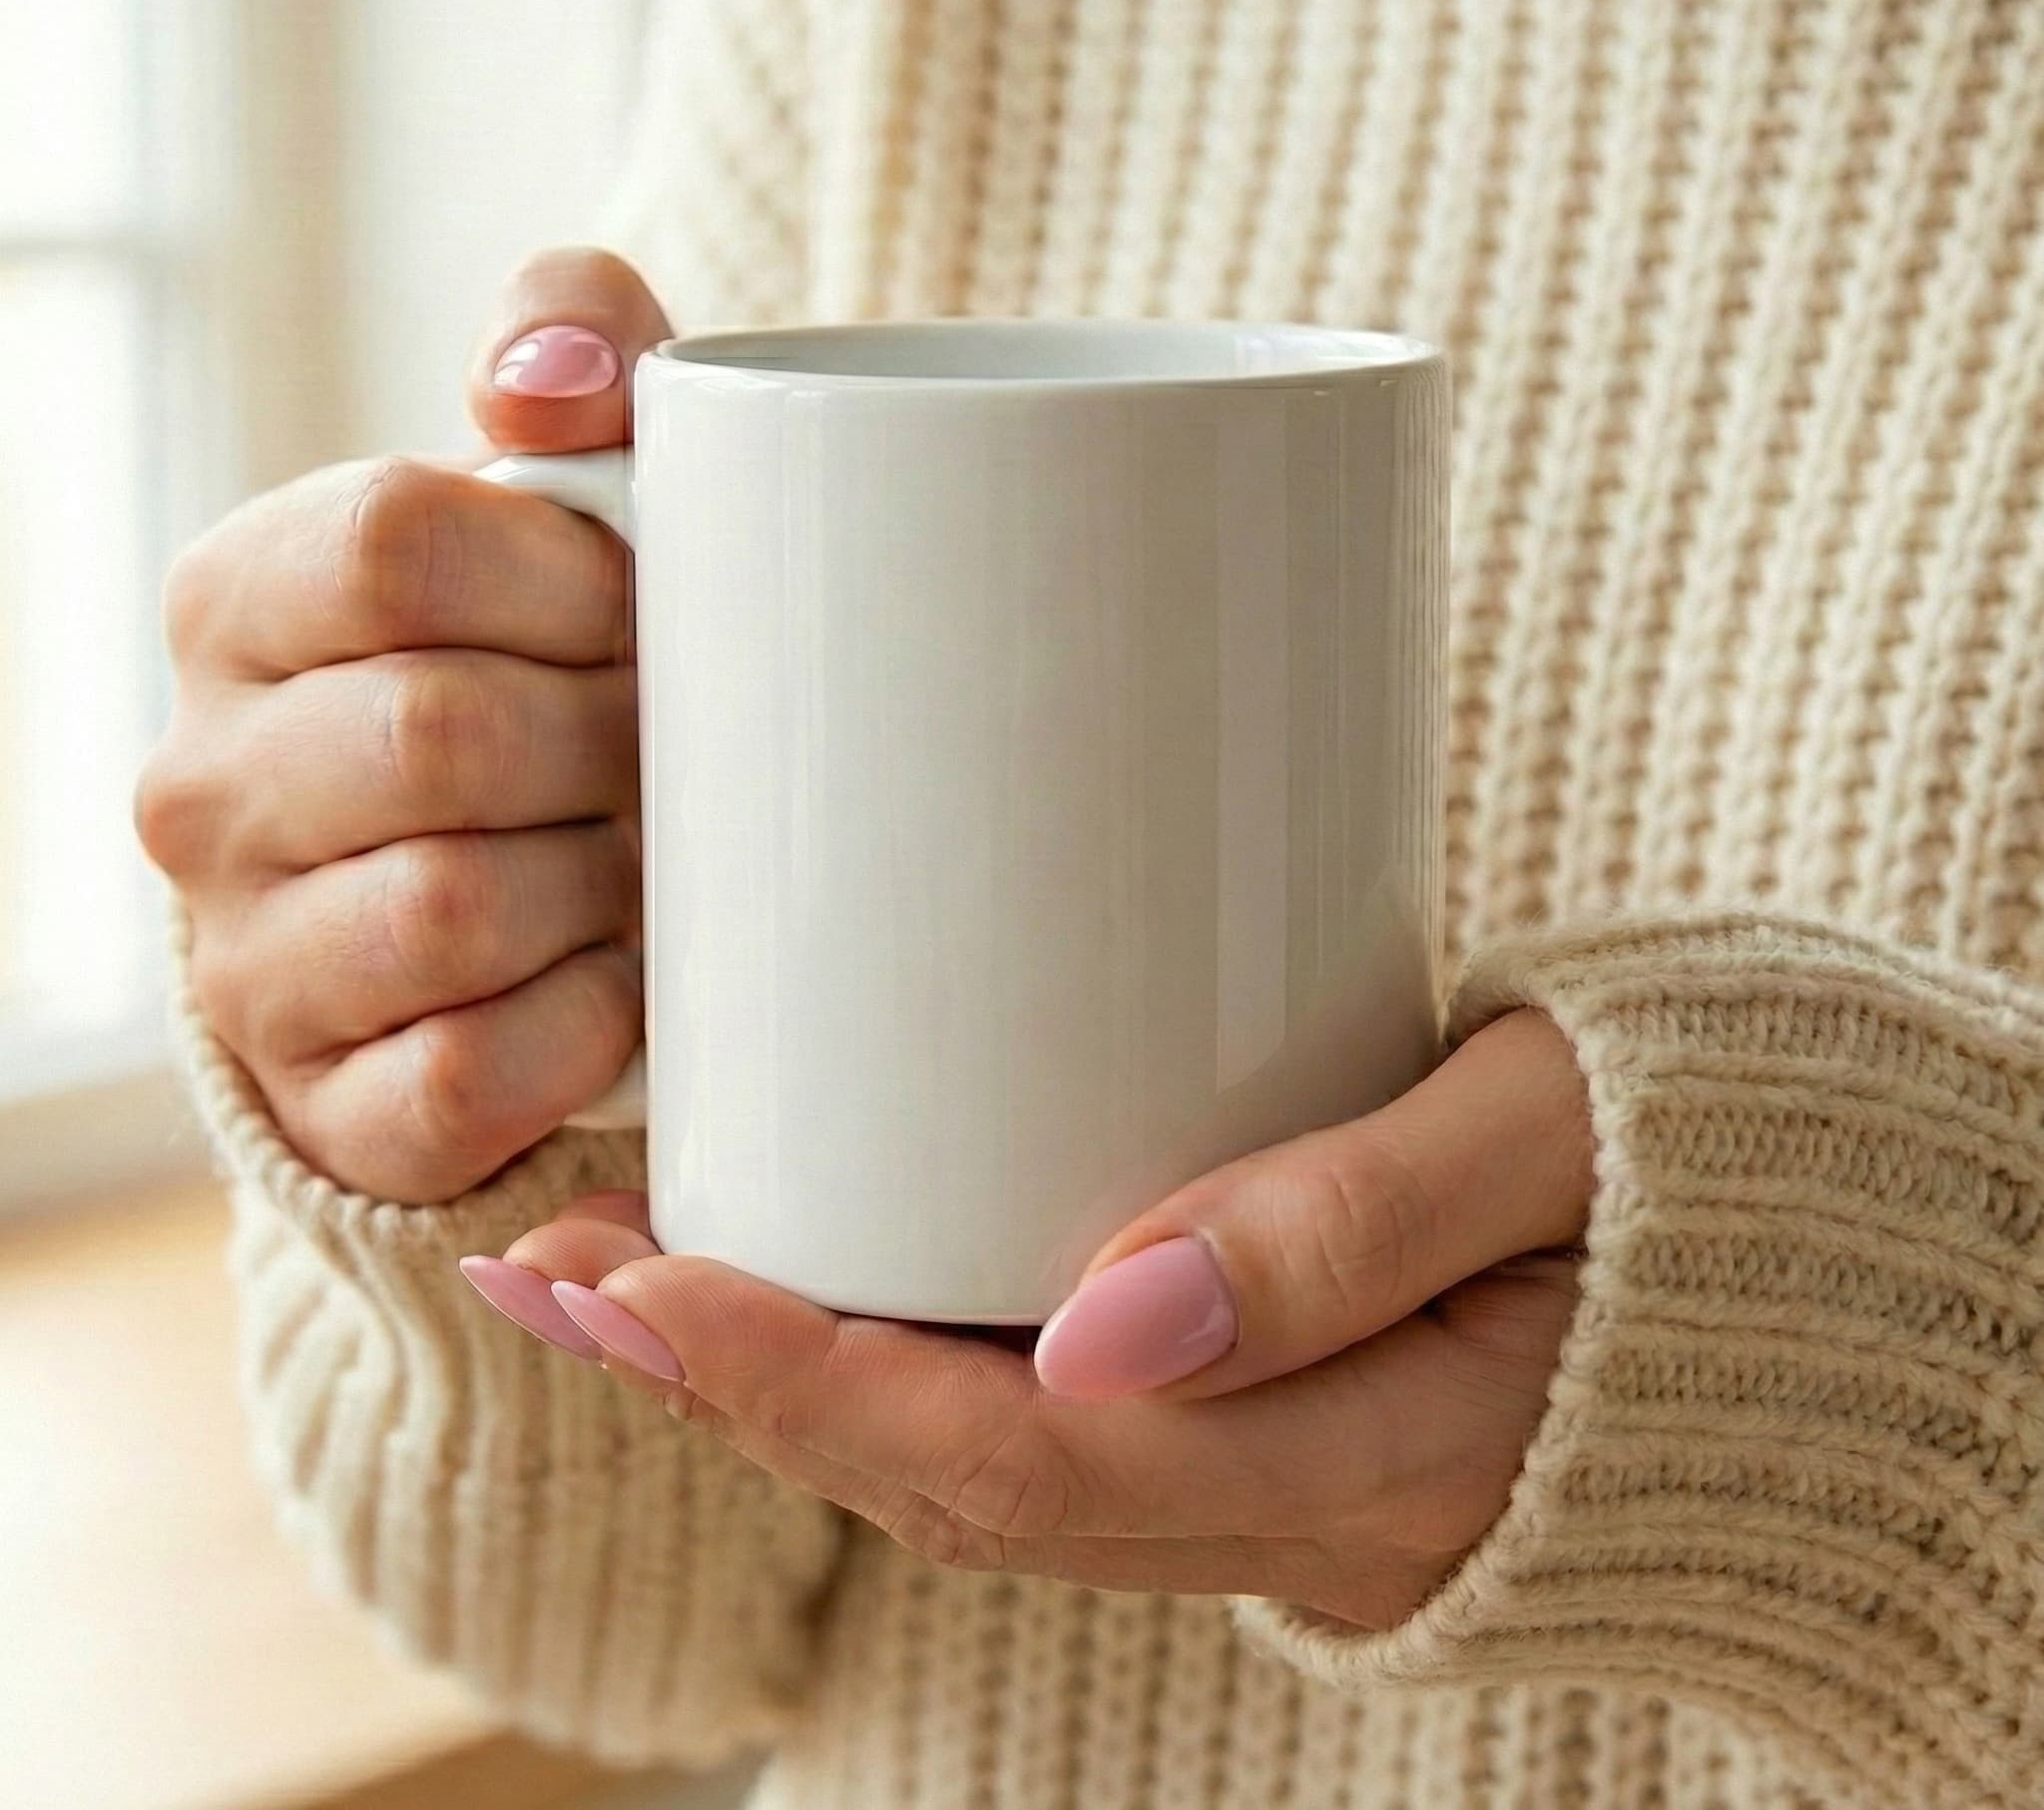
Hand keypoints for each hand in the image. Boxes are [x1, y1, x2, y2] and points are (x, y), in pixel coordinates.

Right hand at [137, 248, 667, 1200]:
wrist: (533, 892)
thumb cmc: (563, 659)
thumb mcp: (574, 478)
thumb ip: (573, 344)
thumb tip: (549, 378)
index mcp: (241, 599)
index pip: (391, 542)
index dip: (567, 578)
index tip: (637, 612)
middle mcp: (204, 781)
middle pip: (438, 731)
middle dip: (602, 738)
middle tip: (662, 747)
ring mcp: (249, 958)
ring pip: (449, 908)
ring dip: (599, 880)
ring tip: (638, 855)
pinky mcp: (332, 1104)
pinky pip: (473, 1073)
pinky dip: (588, 1026)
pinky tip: (619, 978)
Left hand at [471, 1010, 1592, 1625]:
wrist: (1785, 1264)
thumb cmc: (1679, 1170)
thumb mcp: (1550, 1151)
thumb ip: (1355, 1223)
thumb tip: (1107, 1318)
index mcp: (1366, 1455)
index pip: (1028, 1458)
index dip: (816, 1379)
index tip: (645, 1277)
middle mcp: (1282, 1504)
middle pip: (957, 1480)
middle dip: (734, 1383)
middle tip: (554, 1265)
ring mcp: (1255, 1479)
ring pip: (969, 1471)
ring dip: (775, 1382)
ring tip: (608, 1276)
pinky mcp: (1234, 1420)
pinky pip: (1024, 1432)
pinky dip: (874, 1368)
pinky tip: (786, 1286)